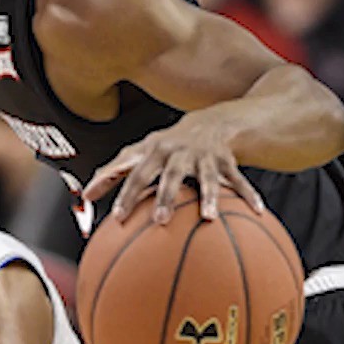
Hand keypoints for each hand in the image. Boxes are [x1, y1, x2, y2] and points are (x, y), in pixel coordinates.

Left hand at [82, 114, 263, 224]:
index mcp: (155, 152)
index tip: (118, 218)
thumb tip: (84, 196)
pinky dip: (248, 195)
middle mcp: (179, 153)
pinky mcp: (227, 162)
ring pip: (207, 179)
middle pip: (170, 176)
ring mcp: (205, 158)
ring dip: (208, 197)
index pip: (136, 175)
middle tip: (160, 220)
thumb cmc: (166, 147)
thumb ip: (113, 172)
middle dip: (165, 196)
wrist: (209, 123)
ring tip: (208, 217)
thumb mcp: (140, 153)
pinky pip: (239, 181)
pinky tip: (258, 211)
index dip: (126, 194)